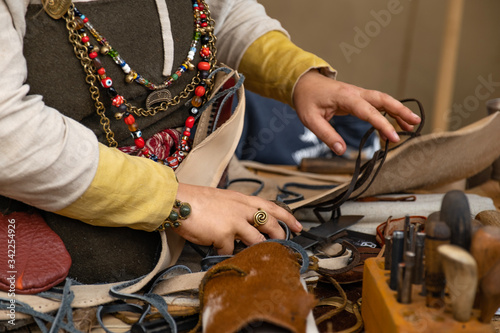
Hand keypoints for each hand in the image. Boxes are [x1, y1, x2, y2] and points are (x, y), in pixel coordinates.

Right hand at [172, 183, 301, 254]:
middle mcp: (242, 208)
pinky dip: (226, 254)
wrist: (178, 200)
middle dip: (279, 236)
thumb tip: (245, 224)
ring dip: (256, 249)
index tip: (298, 227)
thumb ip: (237, 209)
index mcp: (243, 199)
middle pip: (271, 224)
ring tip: (254, 255)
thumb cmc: (196, 200)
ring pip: (257, 239)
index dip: (288, 217)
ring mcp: (234, 221)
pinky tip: (219, 253)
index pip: (272, 207)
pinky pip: (230, 251)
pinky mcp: (224, 234)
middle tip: (282, 245)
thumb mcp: (223, 199)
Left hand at [293, 70, 421, 154]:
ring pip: (382, 100)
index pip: (368, 111)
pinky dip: (387, 113)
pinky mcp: (358, 98)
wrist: (303, 83)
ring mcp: (358, 94)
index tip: (393, 137)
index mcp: (345, 97)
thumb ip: (326, 135)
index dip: (382, 123)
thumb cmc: (306, 100)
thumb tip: (341, 151)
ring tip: (412, 125)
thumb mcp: (310, 119)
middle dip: (400, 110)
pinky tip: (393, 126)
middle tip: (416, 122)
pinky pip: (376, 104)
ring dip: (398, 111)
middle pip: (383, 99)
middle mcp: (355, 93)